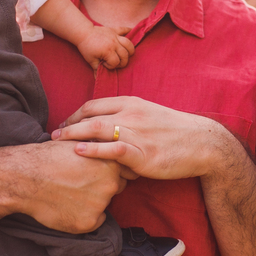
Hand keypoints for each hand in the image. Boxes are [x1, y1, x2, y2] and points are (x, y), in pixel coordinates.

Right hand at [14, 140, 129, 231]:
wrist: (25, 177)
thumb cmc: (49, 157)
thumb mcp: (79, 143)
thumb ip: (99, 148)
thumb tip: (110, 147)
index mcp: (111, 162)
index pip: (123, 170)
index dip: (108, 171)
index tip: (93, 171)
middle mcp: (111, 184)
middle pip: (116, 187)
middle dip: (103, 186)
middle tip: (80, 183)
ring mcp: (100, 204)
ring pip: (103, 204)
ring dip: (93, 202)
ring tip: (69, 193)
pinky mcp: (88, 222)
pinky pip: (94, 221)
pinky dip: (83, 217)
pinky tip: (67, 206)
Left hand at [53, 96, 231, 180]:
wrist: (202, 143)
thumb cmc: (176, 133)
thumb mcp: (150, 116)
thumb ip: (129, 119)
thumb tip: (110, 129)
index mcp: (132, 103)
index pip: (94, 104)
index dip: (75, 114)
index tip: (64, 125)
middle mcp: (131, 114)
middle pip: (89, 114)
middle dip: (68, 124)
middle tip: (53, 135)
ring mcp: (136, 132)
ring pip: (97, 128)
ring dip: (72, 135)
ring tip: (56, 142)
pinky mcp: (142, 152)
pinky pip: (112, 148)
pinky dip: (92, 149)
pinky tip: (78, 152)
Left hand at [77, 26, 135, 70]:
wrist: (83, 32)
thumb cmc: (86, 47)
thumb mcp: (90, 60)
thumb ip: (96, 69)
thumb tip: (98, 78)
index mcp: (108, 51)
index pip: (116, 62)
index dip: (111, 66)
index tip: (104, 64)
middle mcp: (114, 44)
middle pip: (125, 55)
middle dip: (122, 62)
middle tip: (114, 62)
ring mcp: (115, 36)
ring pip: (129, 44)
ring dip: (129, 51)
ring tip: (124, 54)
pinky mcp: (114, 30)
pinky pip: (124, 29)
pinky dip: (129, 31)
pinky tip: (131, 34)